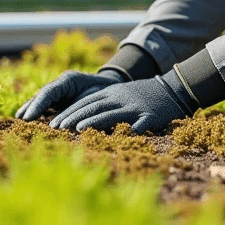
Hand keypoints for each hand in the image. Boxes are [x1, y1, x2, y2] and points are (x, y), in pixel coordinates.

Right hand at [16, 69, 123, 120]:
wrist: (110, 85)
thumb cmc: (105, 91)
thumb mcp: (97, 97)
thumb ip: (85, 107)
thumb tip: (74, 123)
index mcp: (68, 80)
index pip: (49, 92)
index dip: (38, 105)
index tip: (28, 117)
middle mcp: (60, 84)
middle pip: (42, 95)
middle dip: (31, 107)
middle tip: (20, 120)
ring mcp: (59, 91)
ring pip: (41, 100)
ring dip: (30, 109)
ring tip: (19, 120)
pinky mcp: (59, 99)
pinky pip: (45, 105)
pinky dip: (36, 112)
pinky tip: (26, 119)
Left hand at [49, 72, 195, 133]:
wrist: (172, 88)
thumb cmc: (142, 95)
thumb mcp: (121, 94)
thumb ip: (104, 104)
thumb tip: (80, 119)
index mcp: (112, 93)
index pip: (85, 102)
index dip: (68, 112)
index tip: (52, 123)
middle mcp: (121, 99)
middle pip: (93, 107)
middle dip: (73, 117)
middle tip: (56, 128)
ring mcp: (135, 107)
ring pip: (112, 114)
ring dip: (94, 121)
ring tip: (78, 129)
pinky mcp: (151, 116)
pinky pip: (141, 123)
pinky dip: (132, 129)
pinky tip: (123, 136)